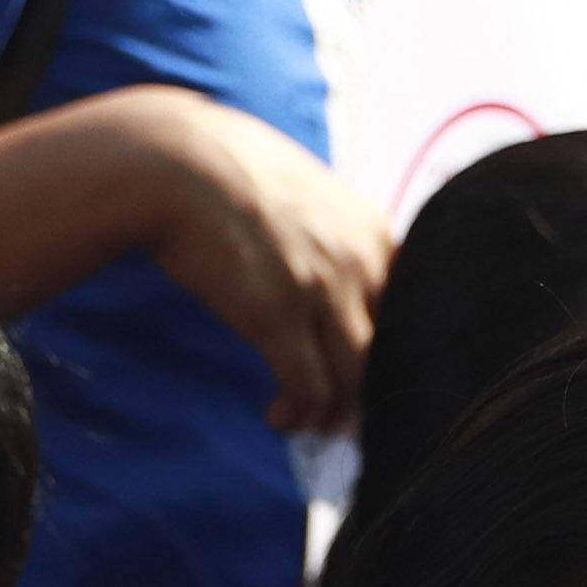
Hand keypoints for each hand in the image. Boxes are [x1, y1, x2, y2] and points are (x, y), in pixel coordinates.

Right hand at [125, 89, 394, 437]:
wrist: (173, 164)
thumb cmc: (227, 174)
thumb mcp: (306, 191)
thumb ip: (333, 232)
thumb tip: (329, 278)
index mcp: (373, 230)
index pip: (414, 308)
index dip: (395, 349)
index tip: (370, 371)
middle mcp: (362, 262)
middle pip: (395, 351)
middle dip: (375, 391)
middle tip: (349, 413)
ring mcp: (324, 291)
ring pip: (359, 380)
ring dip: (338, 413)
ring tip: (311, 422)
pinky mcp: (279, 319)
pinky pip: (310, 391)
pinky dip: (299, 415)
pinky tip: (277, 414)